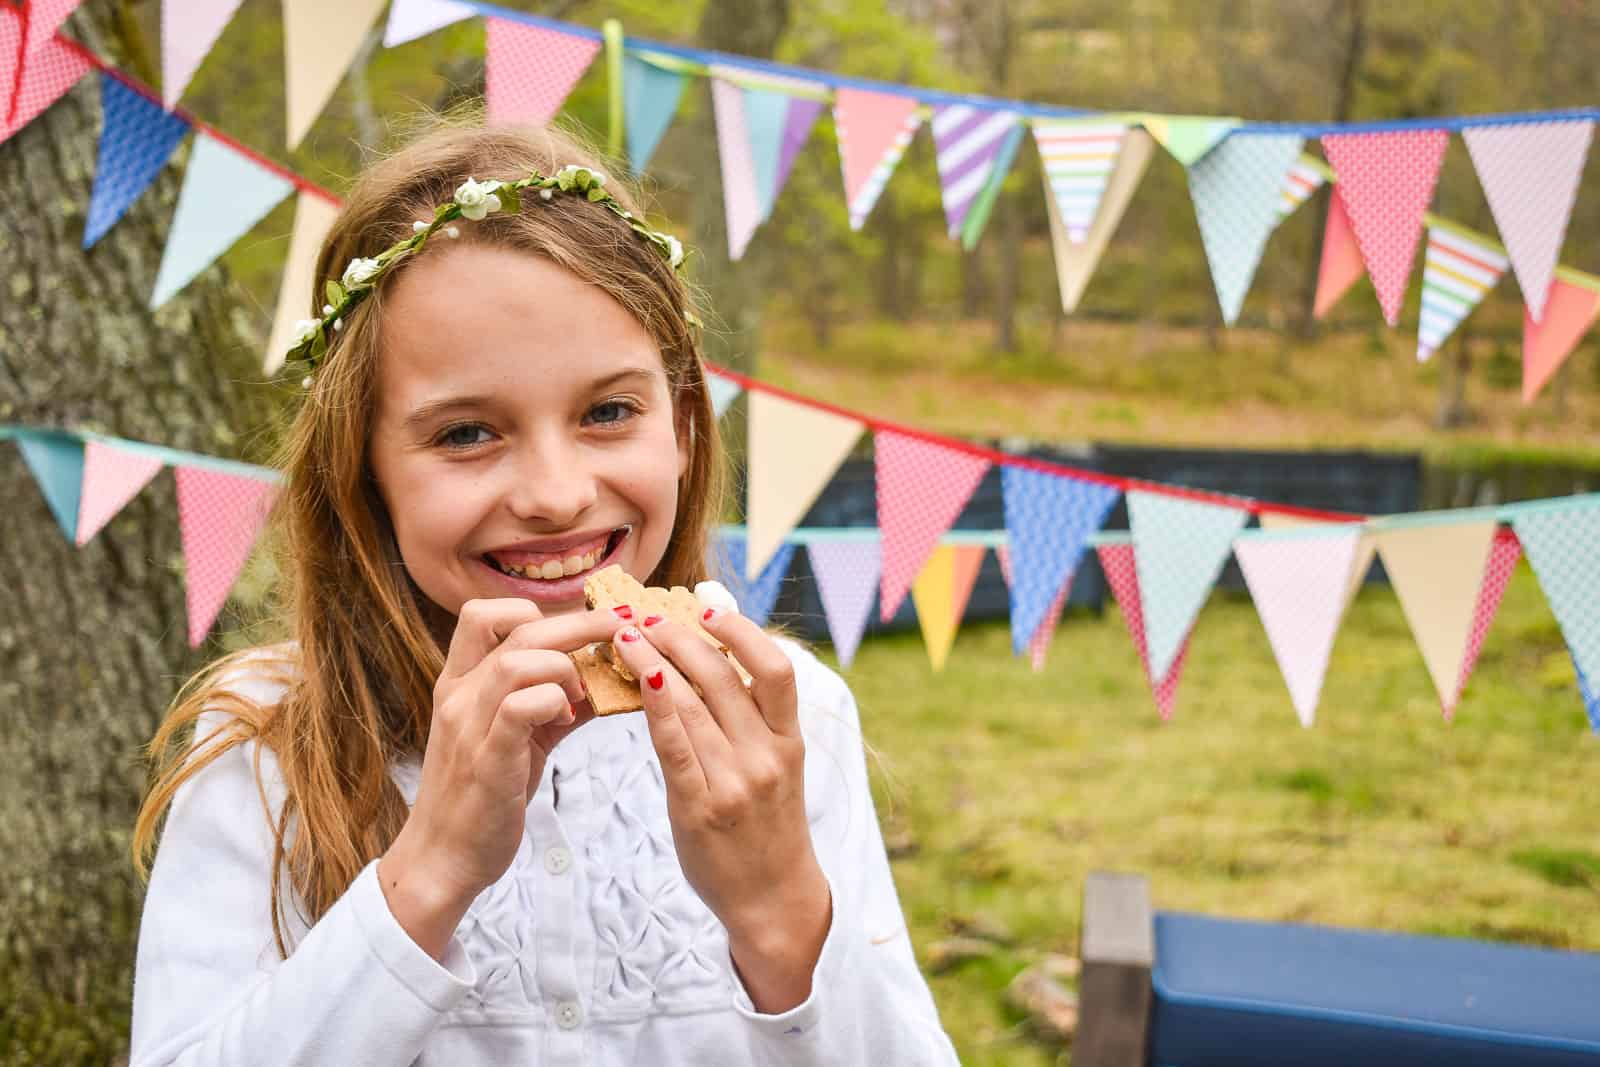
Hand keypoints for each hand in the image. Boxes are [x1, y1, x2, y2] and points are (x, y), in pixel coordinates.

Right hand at [379, 598, 623, 956]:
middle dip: (579, 622)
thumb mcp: (515, 739)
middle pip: (518, 628)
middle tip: (622, 625)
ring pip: (519, 659)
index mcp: (460, 683)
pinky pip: (521, 706)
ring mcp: (469, 725)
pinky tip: (569, 719)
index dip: (535, 609)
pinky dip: (554, 701)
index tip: (580, 624)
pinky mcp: (487, 759)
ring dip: (566, 666)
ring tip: (585, 691)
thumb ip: (550, 704)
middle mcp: (459, 695)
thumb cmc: (482, 797)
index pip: (483, 614)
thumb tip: (601, 677)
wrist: (442, 859)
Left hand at [610, 609, 831, 1009]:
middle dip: (683, 636)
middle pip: (725, 676)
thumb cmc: (767, 827)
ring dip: (656, 658)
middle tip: (649, 613)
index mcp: (790, 741)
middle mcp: (767, 756)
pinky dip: (655, 705)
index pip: (775, 669)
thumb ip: (752, 720)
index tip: (707, 605)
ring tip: (627, 634)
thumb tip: (715, 661)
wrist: (773, 899)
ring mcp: (735, 782)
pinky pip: (674, 745)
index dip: (741, 629)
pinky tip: (635, 677)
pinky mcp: (700, 807)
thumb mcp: (777, 767)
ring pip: (693, 702)